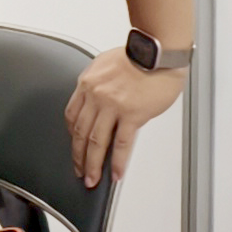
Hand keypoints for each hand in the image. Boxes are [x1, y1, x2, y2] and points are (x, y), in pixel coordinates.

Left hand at [65, 48, 182, 186]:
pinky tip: (116, 173)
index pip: (72, 116)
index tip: (75, 146)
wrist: (158, 52)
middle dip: (78, 156)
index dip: (72, 135)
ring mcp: (113, 106)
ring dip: (93, 164)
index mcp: (87, 83)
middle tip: (79, 171)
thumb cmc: (139, 55)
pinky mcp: (132, 115)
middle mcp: (96, 96)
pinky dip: (118, 162)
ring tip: (92, 179)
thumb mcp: (106, 64)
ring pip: (97, 142)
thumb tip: (98, 103)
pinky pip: (122, 144)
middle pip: (81, 133)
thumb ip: (98, 84)